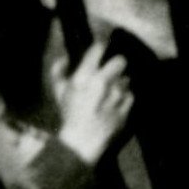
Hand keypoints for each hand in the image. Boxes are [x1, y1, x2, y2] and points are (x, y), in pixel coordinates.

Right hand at [53, 42, 134, 162]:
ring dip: (120, 82)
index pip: (98, 48)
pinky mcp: (125, 108)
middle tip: (112, 69)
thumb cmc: (68, 115)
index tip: (101, 49)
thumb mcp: (58, 92)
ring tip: (112, 90)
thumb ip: (58, 71)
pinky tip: (116, 102)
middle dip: (116, 63)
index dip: (100, 46)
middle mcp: (102, 83)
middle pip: (120, 61)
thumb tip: (63, 57)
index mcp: (84, 76)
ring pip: (126, 79)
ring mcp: (116, 97)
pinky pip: (130, 95)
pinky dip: (125, 97)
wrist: (81, 142)